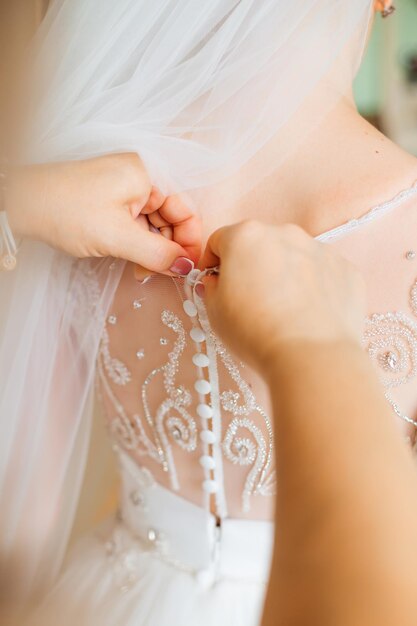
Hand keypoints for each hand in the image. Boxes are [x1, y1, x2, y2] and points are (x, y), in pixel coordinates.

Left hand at [5, 153, 200, 275]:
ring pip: (154, 225)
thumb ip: (158, 254)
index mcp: (148, 175)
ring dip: (152, 250)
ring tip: (141, 270)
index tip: (187, 269)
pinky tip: (132, 261)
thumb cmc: (66, 210)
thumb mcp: (118, 237)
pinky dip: (138, 244)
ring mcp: (125, 189)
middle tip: (160, 274)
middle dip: (168, 249)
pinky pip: (137, 225)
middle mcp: (141, 178)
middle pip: (171, 218)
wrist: (20, 204)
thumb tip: (186, 268)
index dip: (190, 241)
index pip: (186, 209)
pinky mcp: (112, 201)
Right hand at [200, 221, 365, 373]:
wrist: (311, 356)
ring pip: (293, 257)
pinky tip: (308, 316)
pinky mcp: (345, 269)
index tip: (214, 282)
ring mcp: (319, 249)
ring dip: (284, 275)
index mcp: (246, 236)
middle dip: (251, 267)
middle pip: (259, 245)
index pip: (220, 240)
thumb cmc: (255, 332)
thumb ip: (211, 287)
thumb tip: (218, 281)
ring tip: (283, 312)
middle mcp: (285, 233)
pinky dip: (313, 288)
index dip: (212, 263)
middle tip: (249, 301)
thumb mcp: (214, 311)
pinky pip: (321, 273)